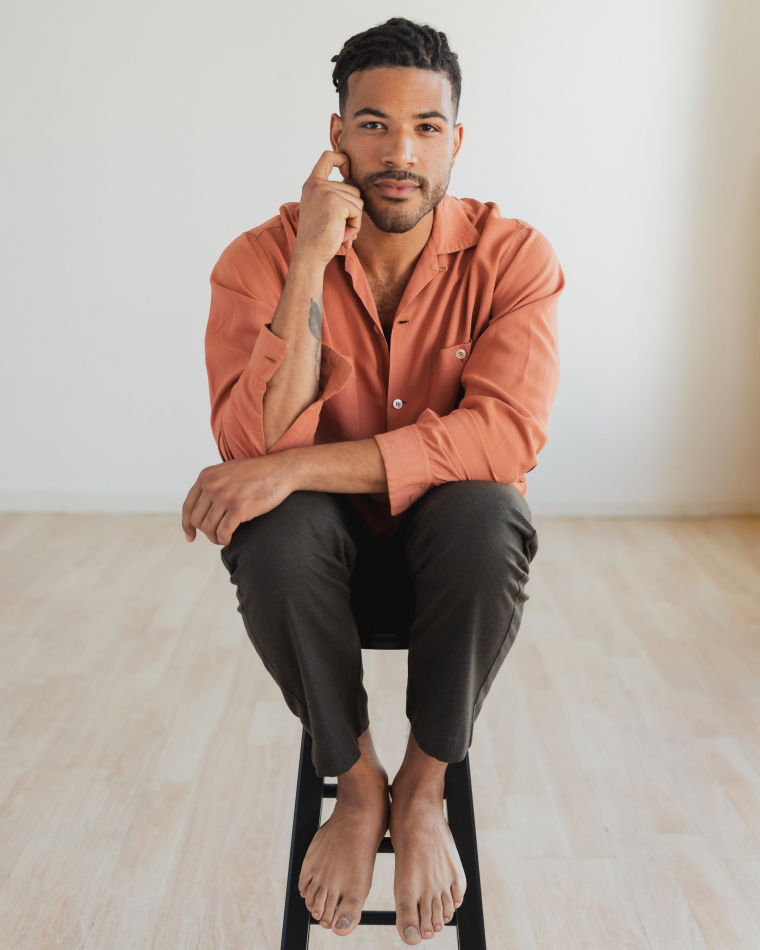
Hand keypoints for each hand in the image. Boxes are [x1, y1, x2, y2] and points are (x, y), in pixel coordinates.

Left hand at [181, 454, 295, 545]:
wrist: (281, 470)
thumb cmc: (257, 473)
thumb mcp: (228, 471)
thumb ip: (213, 485)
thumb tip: (200, 510)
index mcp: (206, 476)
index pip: (188, 506)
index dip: (186, 525)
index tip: (191, 537)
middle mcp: (212, 485)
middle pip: (196, 520)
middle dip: (205, 532)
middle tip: (216, 535)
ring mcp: (225, 496)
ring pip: (208, 528)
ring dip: (215, 537)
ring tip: (224, 538)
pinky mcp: (238, 508)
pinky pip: (222, 532)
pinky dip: (224, 539)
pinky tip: (230, 539)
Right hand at [292, 151, 362, 266]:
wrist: (309, 256)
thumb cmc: (319, 238)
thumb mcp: (322, 210)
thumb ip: (334, 196)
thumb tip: (358, 190)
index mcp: (312, 184)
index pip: (328, 156)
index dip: (342, 159)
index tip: (348, 172)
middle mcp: (317, 184)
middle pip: (353, 188)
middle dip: (352, 211)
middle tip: (337, 227)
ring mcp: (325, 191)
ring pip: (358, 201)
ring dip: (354, 220)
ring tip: (338, 231)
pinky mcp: (336, 202)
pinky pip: (358, 212)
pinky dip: (355, 226)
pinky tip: (342, 235)